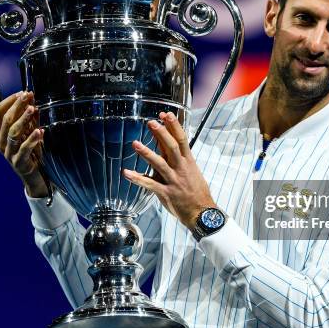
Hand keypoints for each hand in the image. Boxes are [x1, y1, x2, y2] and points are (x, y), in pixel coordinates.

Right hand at [0, 91, 47, 197]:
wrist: (35, 176)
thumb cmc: (32, 152)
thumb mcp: (30, 132)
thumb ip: (31, 118)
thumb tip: (33, 99)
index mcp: (1, 132)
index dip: (10, 101)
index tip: (23, 92)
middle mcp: (1, 142)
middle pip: (6, 120)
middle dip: (17, 106)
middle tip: (28, 96)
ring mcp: (8, 153)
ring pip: (13, 133)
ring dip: (23, 119)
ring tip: (33, 110)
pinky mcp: (18, 163)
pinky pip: (24, 149)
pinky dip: (32, 139)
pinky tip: (40, 132)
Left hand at [122, 112, 216, 228]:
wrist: (201, 213)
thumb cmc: (196, 192)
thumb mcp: (192, 171)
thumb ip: (179, 158)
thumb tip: (169, 144)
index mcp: (188, 162)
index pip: (181, 139)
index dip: (173, 126)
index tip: (165, 114)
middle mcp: (181, 169)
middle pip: (171, 147)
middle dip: (162, 133)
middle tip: (151, 122)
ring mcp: (173, 180)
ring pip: (160, 164)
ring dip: (147, 153)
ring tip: (135, 143)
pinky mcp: (166, 193)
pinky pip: (150, 184)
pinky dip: (137, 178)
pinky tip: (126, 172)